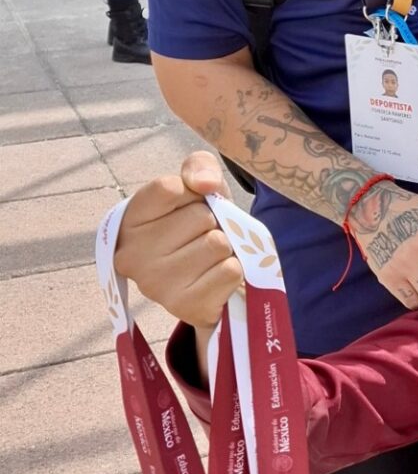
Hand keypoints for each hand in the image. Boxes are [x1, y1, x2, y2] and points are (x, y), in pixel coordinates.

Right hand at [114, 151, 239, 337]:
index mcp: (128, 220)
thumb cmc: (201, 226)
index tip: (191, 205)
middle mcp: (132, 255)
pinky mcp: (183, 306)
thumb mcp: (201, 186)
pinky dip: (234, 270)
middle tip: (203, 237)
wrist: (214, 279)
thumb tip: (204, 184)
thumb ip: (200, 167)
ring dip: (225, 248)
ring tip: (209, 257)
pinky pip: (230, 271)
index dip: (194, 192)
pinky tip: (216, 277)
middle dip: (213, 223)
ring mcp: (155, 285)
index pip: (170, 187)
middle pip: (200, 216)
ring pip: (217, 244)